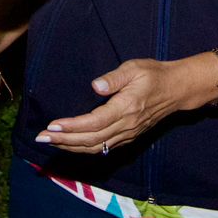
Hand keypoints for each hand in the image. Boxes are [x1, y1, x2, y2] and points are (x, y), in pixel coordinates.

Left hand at [35, 55, 215, 155]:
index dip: (71, 127)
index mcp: (126, 108)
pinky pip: (103, 148)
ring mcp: (127, 134)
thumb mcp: (134, 68)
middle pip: (90, 140)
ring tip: (50, 142)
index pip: (93, 123)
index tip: (52, 126)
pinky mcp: (128, 137)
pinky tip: (71, 145)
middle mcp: (126, 125)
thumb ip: (114, 78)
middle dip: (63, 140)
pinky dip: (84, 149)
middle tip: (40, 137)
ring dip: (71, 147)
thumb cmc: (154, 74)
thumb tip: (96, 86)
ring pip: (95, 147)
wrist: (177, 89)